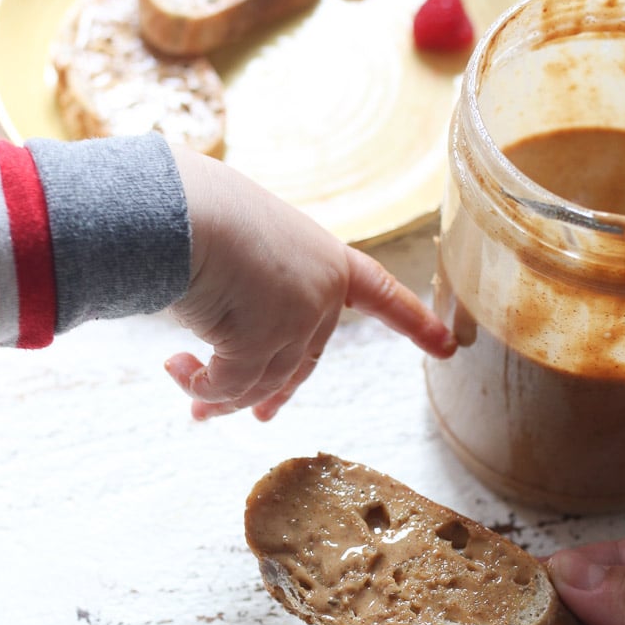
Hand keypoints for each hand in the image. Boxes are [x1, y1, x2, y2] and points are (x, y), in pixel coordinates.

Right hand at [164, 145, 455, 419]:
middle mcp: (320, 294)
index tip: (448, 345)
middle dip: (269, 394)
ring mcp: (294, 321)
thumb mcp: (247, 240)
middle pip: (301, 359)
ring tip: (191, 401)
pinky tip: (176, 369)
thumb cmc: (201, 208)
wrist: (179, 208)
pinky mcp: (260, 344)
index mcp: (326, 259)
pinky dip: (202, 386)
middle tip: (253, 415)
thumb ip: (259, 283)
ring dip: (220, 396)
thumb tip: (227, 323)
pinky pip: (230, 383)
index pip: (380, 293)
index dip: (413, 321)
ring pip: (261, 380)